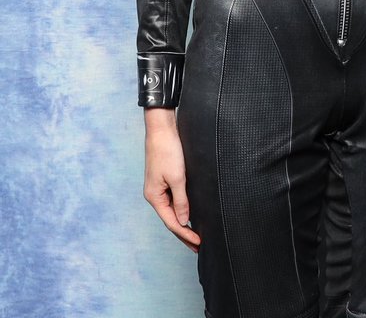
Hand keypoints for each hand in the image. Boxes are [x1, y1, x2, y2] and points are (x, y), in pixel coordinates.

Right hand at [143, 108, 199, 251]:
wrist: (162, 130)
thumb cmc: (169, 152)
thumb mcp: (178, 177)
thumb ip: (181, 200)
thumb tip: (184, 221)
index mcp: (154, 197)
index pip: (172, 222)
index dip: (186, 234)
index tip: (199, 243)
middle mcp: (155, 195)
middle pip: (171, 219)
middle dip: (184, 234)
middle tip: (198, 247)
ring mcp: (159, 188)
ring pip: (172, 211)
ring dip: (184, 223)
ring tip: (196, 236)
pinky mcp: (165, 180)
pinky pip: (174, 200)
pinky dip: (182, 210)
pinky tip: (190, 215)